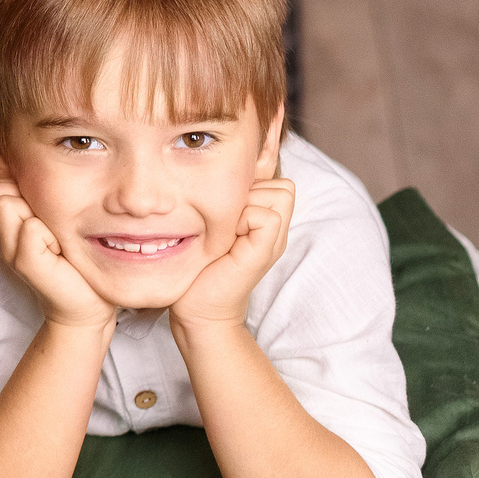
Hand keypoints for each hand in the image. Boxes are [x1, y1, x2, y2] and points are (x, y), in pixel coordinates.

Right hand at [0, 179, 116, 329]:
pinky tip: (58, 252)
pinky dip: (50, 235)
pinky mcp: (23, 263)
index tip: (43, 216)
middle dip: (26, 199)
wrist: (87, 302)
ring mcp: (7, 250)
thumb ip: (34, 194)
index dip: (20, 189)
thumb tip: (31, 162)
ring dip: (39, 216)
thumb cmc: (73, 256)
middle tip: (49, 228)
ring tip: (54, 240)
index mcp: (0, 222)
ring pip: (8, 203)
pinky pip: (31, 228)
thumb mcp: (51, 218)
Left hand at [172, 175, 294, 330]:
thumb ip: (228, 200)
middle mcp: (276, 231)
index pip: (278, 180)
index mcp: (266, 222)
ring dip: (246, 204)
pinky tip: (226, 240)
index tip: (225, 211)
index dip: (252, 185)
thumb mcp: (214, 224)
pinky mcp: (265, 252)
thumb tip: (227, 167)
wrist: (197, 310)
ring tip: (225, 230)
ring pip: (277, 195)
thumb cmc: (199, 267)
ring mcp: (274, 242)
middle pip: (281, 184)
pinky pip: (267, 215)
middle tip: (225, 221)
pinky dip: (243, 220)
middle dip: (250, 192)